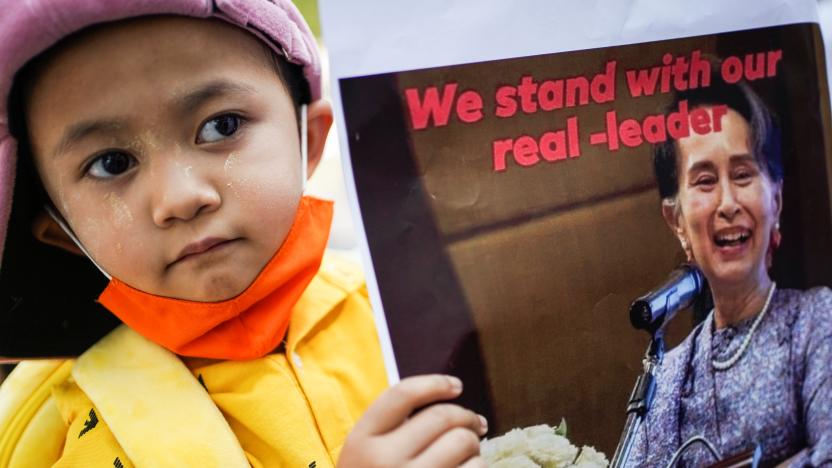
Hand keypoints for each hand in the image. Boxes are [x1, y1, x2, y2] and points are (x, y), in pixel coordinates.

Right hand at [337, 374, 487, 467]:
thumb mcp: (365, 456)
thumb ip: (394, 428)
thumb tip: (450, 398)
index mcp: (361, 441)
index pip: (402, 394)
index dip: (435, 384)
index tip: (456, 386)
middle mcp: (383, 461)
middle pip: (442, 417)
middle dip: (466, 417)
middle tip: (475, 424)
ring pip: (464, 444)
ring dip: (475, 445)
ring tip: (470, 452)